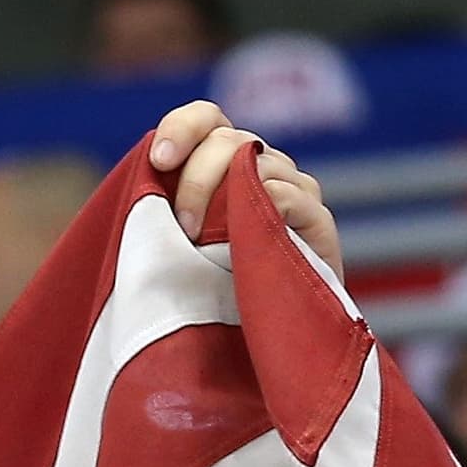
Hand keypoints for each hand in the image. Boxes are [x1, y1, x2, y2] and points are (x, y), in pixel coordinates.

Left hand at [148, 101, 341, 276]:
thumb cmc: (208, 292)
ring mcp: (295, 189)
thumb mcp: (175, 238)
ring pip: (256, 163)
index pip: (208, 118)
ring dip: (221, 200)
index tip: (159, 161)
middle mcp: (264, 165)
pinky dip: (260, 209)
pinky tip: (243, 238)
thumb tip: (148, 171)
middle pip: (226, 138)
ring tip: (201, 245)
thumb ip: (166, 201)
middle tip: (182, 226)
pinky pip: (286, 195)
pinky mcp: (318, 222)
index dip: (181, 128)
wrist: (258, 348)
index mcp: (227, 161)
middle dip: (196, 178)